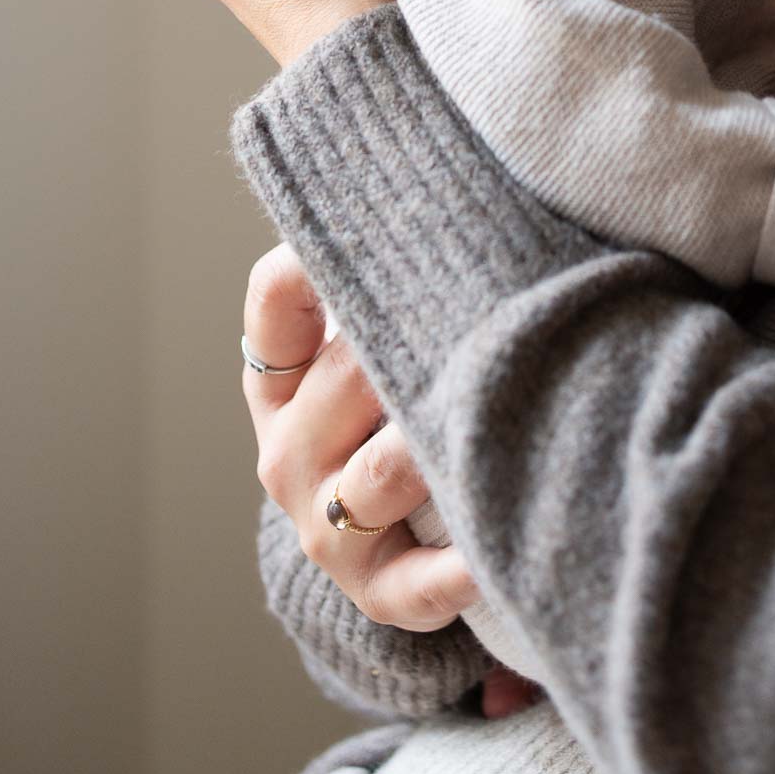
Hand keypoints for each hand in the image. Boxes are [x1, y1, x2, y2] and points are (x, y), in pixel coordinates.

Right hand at [243, 245, 541, 718]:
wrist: (386, 544)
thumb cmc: (395, 407)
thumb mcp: (370, 346)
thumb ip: (392, 281)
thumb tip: (452, 182)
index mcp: (281, 382)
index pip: (276, 302)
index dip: (318, 255)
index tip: (380, 222)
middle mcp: (290, 453)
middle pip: (347, 376)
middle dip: (412, 343)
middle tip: (482, 305)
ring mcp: (328, 527)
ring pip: (380, 474)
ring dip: (431, 441)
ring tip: (484, 408)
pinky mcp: (381, 591)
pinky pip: (421, 581)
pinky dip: (460, 566)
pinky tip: (498, 543)